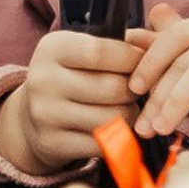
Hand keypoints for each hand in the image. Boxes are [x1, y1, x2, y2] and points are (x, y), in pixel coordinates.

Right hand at [0, 26, 143, 174]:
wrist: (33, 117)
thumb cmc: (71, 78)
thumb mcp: (83, 51)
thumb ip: (120, 45)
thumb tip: (155, 44)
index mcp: (51, 48)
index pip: (102, 52)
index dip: (132, 59)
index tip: (141, 64)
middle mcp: (43, 79)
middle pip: (114, 87)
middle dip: (134, 91)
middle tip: (133, 91)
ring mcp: (46, 113)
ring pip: (114, 118)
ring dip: (129, 116)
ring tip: (124, 109)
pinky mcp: (53, 142)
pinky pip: (105, 143)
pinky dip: (117, 138)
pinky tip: (112, 129)